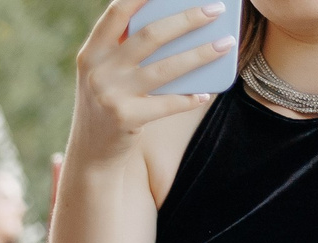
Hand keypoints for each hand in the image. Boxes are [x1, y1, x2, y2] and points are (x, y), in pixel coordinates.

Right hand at [70, 0, 230, 160]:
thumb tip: (176, 21)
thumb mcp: (104, 73)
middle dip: (188, 19)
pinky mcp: (125, 118)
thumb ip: (124, 49)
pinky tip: (206, 93)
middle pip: (151, 35)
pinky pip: (167, 104)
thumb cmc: (108, 103)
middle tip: (216, 10)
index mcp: (92, 52)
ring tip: (226, 43)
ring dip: (201, 54)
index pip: (117, 12)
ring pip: (166, 67)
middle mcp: (98, 70)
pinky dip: (189, 98)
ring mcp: (110, 95)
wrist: (91, 152)